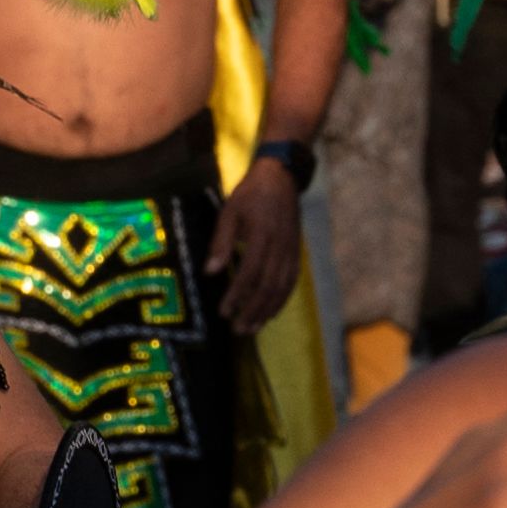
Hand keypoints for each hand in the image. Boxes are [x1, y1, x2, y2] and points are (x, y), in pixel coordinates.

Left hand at [207, 157, 305, 332]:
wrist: (282, 178)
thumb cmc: (251, 194)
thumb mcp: (230, 211)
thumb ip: (221, 242)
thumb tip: (210, 272)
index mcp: (262, 235)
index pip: (250, 273)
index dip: (237, 295)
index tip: (224, 312)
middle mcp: (280, 246)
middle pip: (267, 286)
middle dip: (252, 311)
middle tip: (237, 329)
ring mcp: (291, 251)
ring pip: (281, 288)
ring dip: (266, 311)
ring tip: (252, 328)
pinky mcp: (296, 253)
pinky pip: (291, 282)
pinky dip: (281, 301)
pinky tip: (269, 313)